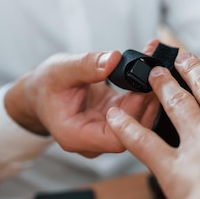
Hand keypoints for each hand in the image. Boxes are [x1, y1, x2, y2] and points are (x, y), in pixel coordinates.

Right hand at [4, 50, 158, 157]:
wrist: (40, 90)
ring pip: (138, 119)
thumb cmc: (45, 85)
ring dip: (150, 94)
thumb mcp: (61, 70)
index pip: (115, 139)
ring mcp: (107, 128)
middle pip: (132, 131)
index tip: (142, 93)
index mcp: (76, 135)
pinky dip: (144, 89)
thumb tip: (113, 59)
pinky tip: (151, 69)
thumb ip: (87, 66)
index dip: (133, 119)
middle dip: (148, 103)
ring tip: (158, 68)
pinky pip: (135, 107)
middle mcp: (94, 138)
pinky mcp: (116, 116)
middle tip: (159, 77)